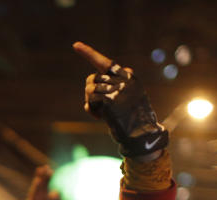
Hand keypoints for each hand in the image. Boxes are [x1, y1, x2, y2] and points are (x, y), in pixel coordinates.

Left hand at [73, 42, 167, 156]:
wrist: (141, 136)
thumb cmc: (134, 120)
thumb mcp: (131, 100)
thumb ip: (119, 88)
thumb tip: (119, 71)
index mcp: (130, 78)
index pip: (106, 63)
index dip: (89, 54)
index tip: (75, 45)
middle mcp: (124, 81)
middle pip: (93, 79)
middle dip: (90, 92)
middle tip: (96, 106)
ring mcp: (118, 89)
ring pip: (90, 88)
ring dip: (91, 102)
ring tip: (100, 113)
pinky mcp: (111, 100)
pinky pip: (91, 100)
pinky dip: (92, 110)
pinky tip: (99, 118)